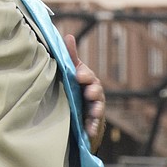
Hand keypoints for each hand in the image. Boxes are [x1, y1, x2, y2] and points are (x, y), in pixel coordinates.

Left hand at [65, 34, 105, 151]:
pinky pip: (95, 125)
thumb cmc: (76, 87)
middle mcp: (93, 93)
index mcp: (87, 80)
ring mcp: (94, 108)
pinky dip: (93, 127)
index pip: (88, 75)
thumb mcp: (73, 71)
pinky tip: (90, 131)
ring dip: (96, 110)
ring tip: (93, 112)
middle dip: (94, 91)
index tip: (79, 75)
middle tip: (89, 92)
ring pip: (98, 107)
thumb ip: (71, 56)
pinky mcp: (93, 122)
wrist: (80, 112)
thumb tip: (69, 35)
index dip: (84, 75)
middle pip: (96, 90)